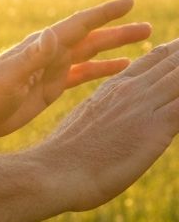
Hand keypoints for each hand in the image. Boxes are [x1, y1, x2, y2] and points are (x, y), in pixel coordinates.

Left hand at [0, 0, 150, 137]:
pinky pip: (83, 74)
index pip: (80, 24)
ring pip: (91, 53)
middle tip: (149, 26)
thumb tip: (51, 33)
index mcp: (43, 46)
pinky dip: (104, 69)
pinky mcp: (51, 87)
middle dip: (119, 30)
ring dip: (116, 47)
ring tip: (145, 43)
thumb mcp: (11, 75)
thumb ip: (32, 56)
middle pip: (92, 37)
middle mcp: (50, 53)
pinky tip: (123, 69)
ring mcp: (51, 69)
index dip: (104, 13)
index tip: (129, 2)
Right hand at [35, 39, 178, 210]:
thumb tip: (115, 123)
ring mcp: (144, 106)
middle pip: (175, 62)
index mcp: (113, 89)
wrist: (54, 171)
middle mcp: (131, 90)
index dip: (176, 50)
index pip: (153, 60)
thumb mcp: (87, 126)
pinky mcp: (155, 126)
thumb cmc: (65, 159)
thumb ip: (108, 116)